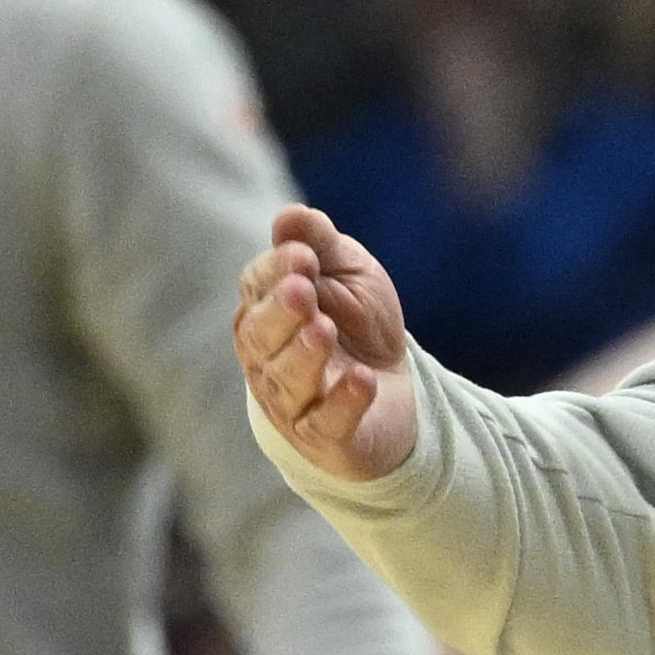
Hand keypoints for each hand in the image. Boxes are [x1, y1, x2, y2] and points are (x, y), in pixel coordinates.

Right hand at [237, 206, 419, 482]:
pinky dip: (343, 402)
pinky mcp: (325, 438)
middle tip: (303, 290)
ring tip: (324, 330)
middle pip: (260, 338)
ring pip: (285, 383)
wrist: (398, 387)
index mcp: (264, 312)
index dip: (276, 272)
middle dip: (280, 313)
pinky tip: (362, 379)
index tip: (305, 256)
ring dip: (304, 355)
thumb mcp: (347, 273)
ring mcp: (292, 403)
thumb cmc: (358, 323)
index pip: (256, 290)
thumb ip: (319, 243)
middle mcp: (267, 360)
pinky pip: (326, 424)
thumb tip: (288, 216)